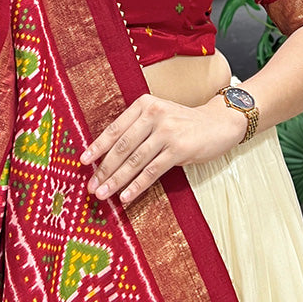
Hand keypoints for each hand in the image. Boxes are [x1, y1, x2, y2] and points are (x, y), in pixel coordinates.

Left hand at [79, 93, 247, 205]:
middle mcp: (153, 114)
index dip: (97, 147)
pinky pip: (152, 171)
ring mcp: (166, 131)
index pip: (115, 129)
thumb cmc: (184, 124)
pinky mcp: (179, 149)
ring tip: (103, 194)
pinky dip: (137, 186)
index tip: (83, 162)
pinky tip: (126, 197)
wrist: (219, 123)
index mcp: (144, 104)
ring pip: (134, 160)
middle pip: (122, 147)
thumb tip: (109, 157)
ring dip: (116, 180)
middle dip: (104, 169)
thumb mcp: (159, 117)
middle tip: (91, 186)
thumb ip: (137, 129)